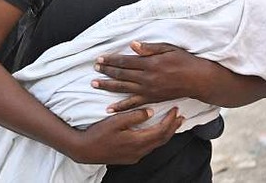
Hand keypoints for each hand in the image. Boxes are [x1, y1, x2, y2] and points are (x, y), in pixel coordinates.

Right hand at [68, 107, 183, 164]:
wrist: (85, 150)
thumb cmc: (98, 133)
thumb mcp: (116, 121)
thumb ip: (135, 116)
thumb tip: (151, 111)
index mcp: (137, 141)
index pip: (161, 131)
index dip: (170, 120)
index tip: (175, 109)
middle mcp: (139, 151)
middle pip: (162, 139)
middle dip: (172, 127)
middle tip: (181, 116)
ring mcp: (134, 156)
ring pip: (156, 144)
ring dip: (165, 133)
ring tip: (172, 123)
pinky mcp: (130, 157)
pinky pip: (149, 147)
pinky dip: (156, 137)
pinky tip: (155, 131)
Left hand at [94, 42, 205, 112]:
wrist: (197, 80)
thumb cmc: (184, 61)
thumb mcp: (168, 48)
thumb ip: (150, 48)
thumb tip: (133, 45)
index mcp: (150, 64)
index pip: (125, 61)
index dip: (111, 60)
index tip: (100, 58)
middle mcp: (147, 78)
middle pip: (122, 74)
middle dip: (106, 71)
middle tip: (94, 68)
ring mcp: (148, 90)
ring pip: (123, 88)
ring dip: (108, 86)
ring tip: (94, 84)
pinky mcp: (152, 99)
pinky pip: (133, 104)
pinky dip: (120, 107)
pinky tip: (109, 108)